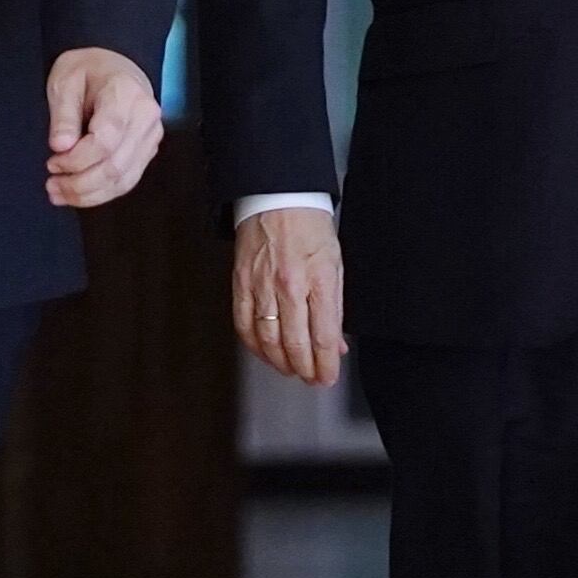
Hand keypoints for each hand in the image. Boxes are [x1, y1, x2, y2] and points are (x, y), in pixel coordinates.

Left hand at [44, 49, 164, 209]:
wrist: (113, 66)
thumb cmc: (88, 70)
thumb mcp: (65, 82)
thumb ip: (63, 115)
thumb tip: (61, 147)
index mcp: (126, 94)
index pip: (105, 140)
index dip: (77, 159)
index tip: (53, 161)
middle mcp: (146, 118)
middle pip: (115, 166)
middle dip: (80, 184)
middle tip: (52, 185)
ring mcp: (150, 136)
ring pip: (123, 180)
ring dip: (89, 194)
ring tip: (59, 194)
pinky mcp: (146, 151)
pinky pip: (127, 181)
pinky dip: (101, 193)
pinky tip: (78, 194)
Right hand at [231, 207, 346, 387]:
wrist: (276, 198)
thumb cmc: (309, 228)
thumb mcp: (334, 264)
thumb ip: (335, 307)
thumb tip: (336, 342)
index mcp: (317, 279)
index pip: (323, 335)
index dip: (325, 364)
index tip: (328, 378)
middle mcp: (289, 286)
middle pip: (296, 343)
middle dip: (306, 369)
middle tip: (311, 380)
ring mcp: (261, 286)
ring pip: (268, 340)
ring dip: (281, 363)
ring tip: (291, 370)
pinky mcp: (241, 284)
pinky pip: (244, 325)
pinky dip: (254, 346)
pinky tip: (265, 353)